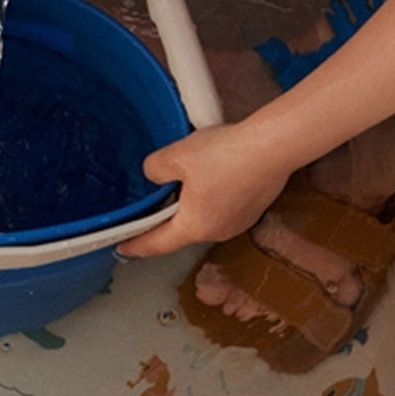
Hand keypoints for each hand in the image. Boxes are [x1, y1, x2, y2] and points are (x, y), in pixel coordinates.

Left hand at [119, 122, 293, 256]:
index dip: (137, 245)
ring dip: (189, 204)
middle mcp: (217, 231)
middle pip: (182, 229)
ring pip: (203, 216)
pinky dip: (209, 196)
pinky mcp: (252, 208)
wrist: (271, 147)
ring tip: (180, 182)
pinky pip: (222, 206)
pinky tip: (211, 173)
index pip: (157, 243)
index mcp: (194, 227)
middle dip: (165, 218)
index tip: (123, 248)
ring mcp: (238, 222)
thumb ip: (155, 169)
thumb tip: (153, 176)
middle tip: (148, 208)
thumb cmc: (225, 155)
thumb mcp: (176, 156)